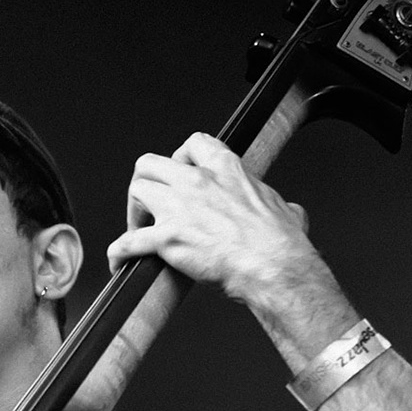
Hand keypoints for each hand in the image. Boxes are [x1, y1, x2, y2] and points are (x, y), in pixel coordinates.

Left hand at [105, 132, 321, 306]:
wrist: (273, 266)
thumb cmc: (279, 242)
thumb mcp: (284, 209)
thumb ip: (277, 205)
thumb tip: (292, 213)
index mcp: (225, 169)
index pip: (192, 144)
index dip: (180, 158)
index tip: (180, 173)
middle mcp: (197, 182)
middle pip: (150, 163)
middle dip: (147, 182)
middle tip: (152, 203)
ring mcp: (178, 208)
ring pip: (137, 192)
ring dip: (133, 211)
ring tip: (140, 229)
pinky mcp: (167, 238)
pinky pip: (128, 241)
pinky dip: (118, 252)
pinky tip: (118, 260)